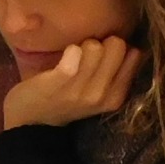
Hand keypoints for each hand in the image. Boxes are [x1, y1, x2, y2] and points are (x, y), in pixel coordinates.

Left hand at [2, 36, 144, 128]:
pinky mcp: (58, 82)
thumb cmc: (64, 99)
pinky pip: (74, 53)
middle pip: (117, 45)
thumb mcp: (96, 92)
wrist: (29, 121)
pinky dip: (70, 51)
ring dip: (82, 45)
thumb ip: (115, 73)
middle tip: (85, 53)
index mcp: (116, 96)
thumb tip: (134, 47)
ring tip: (72, 56)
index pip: (135, 55)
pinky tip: (63, 57)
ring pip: (96, 46)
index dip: (118, 47)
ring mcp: (81, 90)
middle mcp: (103, 95)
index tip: (102, 54)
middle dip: (102, 42)